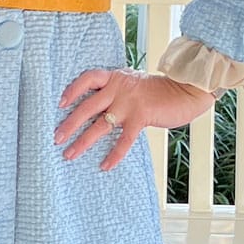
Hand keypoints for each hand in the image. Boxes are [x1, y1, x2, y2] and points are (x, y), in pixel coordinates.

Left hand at [55, 68, 214, 170]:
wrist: (186, 90)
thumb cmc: (159, 91)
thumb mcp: (133, 84)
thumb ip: (116, 93)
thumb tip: (97, 111)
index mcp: (115, 78)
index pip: (88, 78)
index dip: (72, 90)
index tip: (60, 104)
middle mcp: (119, 88)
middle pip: (87, 106)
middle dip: (70, 123)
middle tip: (56, 138)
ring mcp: (129, 102)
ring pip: (100, 124)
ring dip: (83, 141)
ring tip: (70, 154)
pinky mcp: (141, 116)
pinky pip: (124, 139)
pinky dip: (114, 154)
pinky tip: (104, 166)